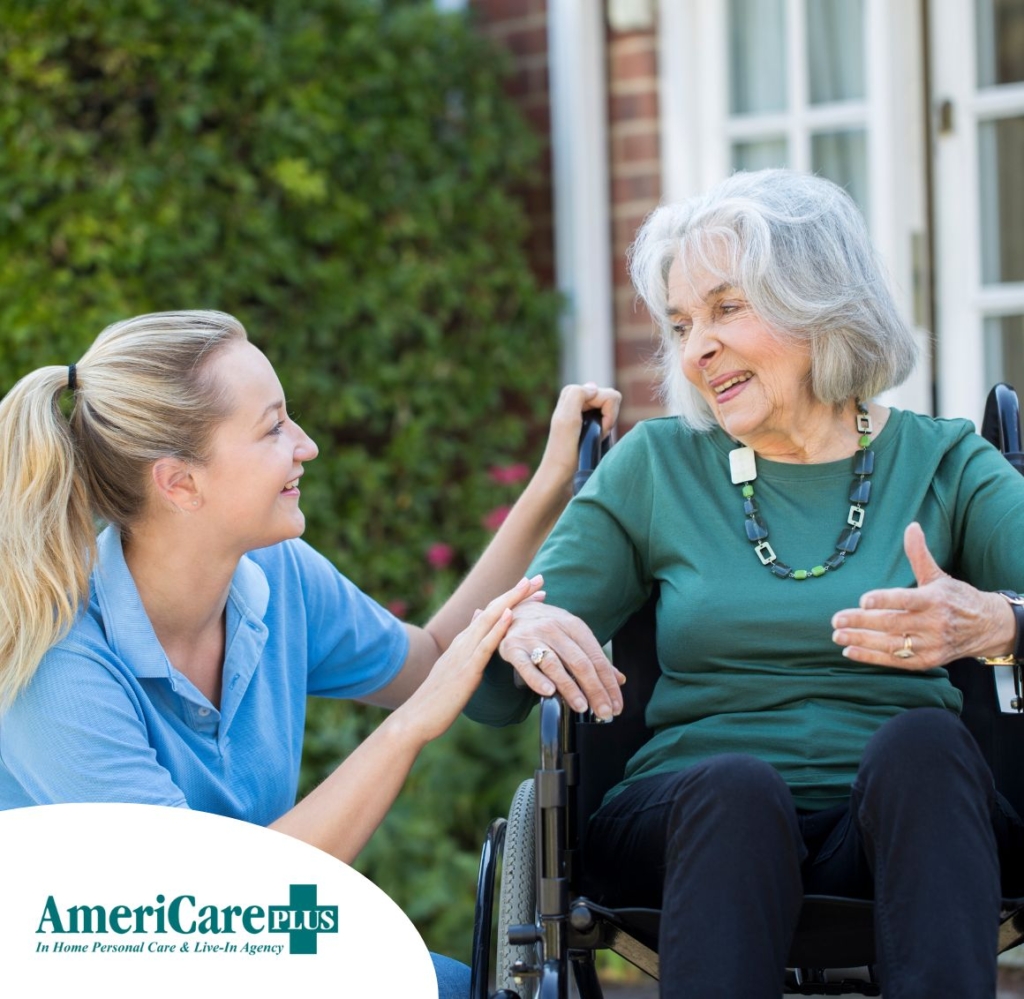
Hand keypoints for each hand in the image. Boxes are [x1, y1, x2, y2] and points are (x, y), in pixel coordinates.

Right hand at [403, 576, 543, 742]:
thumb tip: (478, 616)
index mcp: (463, 641)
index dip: (512, 598)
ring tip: (528, 586)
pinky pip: (484, 645)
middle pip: (493, 609)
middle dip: (517, 592)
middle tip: (538, 578)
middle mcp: (464, 641)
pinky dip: (498, 628)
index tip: (531, 587)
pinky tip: (510, 615)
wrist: (417, 717)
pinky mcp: (466, 670)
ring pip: (490, 620)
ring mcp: (464, 653)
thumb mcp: (456, 665)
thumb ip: (468, 643)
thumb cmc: (439, 698)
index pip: (491, 613)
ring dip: (511, 601)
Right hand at [498, 600, 624, 719]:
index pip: (596, 658)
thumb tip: (619, 679)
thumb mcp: (573, 635)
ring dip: (570, 688)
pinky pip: (526, 666)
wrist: (514, 609)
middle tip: (604, 712)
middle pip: (579, 662)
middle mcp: (554, 629)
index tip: (616, 705)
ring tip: (582, 707)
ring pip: (555, 665)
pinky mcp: (513, 647)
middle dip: (595, 690)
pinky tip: (548, 692)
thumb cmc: (549, 627)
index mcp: (574, 625)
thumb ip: (594, 657)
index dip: (608, 684)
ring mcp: (532, 637)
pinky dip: (537, 680)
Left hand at [536, 383, 620, 490]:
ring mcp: (586, 411)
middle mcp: (579, 399)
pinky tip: (596, 440)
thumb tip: (595, 388)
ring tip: (593, 438)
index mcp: (572, 393)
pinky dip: (606, 430)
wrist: (560, 475)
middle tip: (594, 434)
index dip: (607, 414)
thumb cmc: (563, 451)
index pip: (609, 395)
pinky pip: (610, 419)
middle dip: (608, 418)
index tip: (594, 429)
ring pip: (613, 410)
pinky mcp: (591, 423)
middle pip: (613, 400)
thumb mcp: (567, 419)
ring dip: (607, 425)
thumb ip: (578, 395)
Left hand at [831, 522, 1015, 669]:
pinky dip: (871, 657)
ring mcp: (930, 645)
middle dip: (861, 622)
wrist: (986, 627)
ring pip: (891, 644)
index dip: (884, 600)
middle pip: (892, 623)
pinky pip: (895, 660)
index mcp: (934, 600)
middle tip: (836, 620)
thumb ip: (919, 554)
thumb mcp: (938, 576)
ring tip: (837, 635)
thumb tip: (911, 527)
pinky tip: (850, 651)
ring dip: (861, 641)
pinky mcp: (927, 661)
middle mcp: (933, 623)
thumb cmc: (956, 598)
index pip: (906, 600)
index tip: (863, 600)